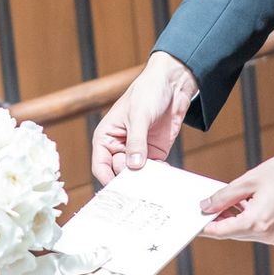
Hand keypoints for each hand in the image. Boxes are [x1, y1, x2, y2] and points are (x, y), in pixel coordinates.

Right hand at [0, 250, 128, 274]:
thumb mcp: (58, 265)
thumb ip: (84, 259)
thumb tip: (107, 253)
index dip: (130, 267)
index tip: (139, 251)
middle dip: (119, 261)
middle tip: (127, 241)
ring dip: (106, 263)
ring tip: (112, 242)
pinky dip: (93, 267)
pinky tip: (92, 252)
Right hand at [91, 51, 198, 184]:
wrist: (172, 84)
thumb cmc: (147, 92)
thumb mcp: (139, 115)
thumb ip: (136, 141)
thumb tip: (134, 166)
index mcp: (105, 137)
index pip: (101, 166)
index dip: (108, 179)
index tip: (120, 190)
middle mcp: (119, 147)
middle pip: (119, 173)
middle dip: (129, 180)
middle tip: (141, 184)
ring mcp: (137, 151)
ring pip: (137, 175)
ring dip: (145, 179)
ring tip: (155, 182)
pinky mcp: (154, 152)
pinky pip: (154, 170)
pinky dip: (159, 174)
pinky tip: (166, 174)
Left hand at [199, 147, 273, 245]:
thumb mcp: (250, 179)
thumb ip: (225, 196)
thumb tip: (206, 206)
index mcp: (257, 222)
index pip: (221, 231)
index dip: (204, 227)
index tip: (193, 222)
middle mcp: (268, 235)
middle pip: (233, 233)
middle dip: (219, 221)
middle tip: (207, 207)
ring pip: (247, 233)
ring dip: (236, 220)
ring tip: (229, 201)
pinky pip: (260, 231)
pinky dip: (251, 221)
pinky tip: (248, 205)